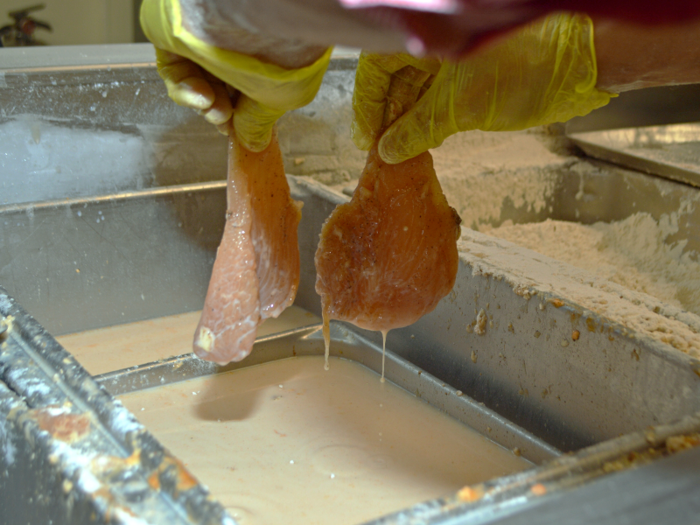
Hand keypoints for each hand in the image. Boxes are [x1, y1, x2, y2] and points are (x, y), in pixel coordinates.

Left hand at [140, 0, 331, 150]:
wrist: (258, 18)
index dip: (239, 112)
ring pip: (195, 79)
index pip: (243, 86)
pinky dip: (185, 88)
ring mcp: (202, 36)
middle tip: (225, 122)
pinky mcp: (174, 33)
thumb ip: (257, 122)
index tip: (237, 130)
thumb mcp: (275, 100)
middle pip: (218, 83)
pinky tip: (202, 98)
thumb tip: (254, 143)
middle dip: (221, 110)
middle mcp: (232, 42)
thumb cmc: (279, 56)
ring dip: (204, 103)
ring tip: (216, 111)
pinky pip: (173, 67)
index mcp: (263, 54)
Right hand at [356, 13, 613, 163]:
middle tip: (379, 150)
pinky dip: (425, 119)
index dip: (368, 103)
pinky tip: (420, 139)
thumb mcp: (462, 105)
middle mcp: (435, 42)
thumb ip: (419, 127)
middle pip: (391, 77)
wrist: (581, 62)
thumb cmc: (528, 68)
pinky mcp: (469, 75)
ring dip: (403, 120)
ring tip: (397, 151)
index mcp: (427, 35)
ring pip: (412, 88)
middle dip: (384, 115)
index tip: (366, 139)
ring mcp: (452, 58)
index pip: (377, 65)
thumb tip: (387, 151)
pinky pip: (434, 96)